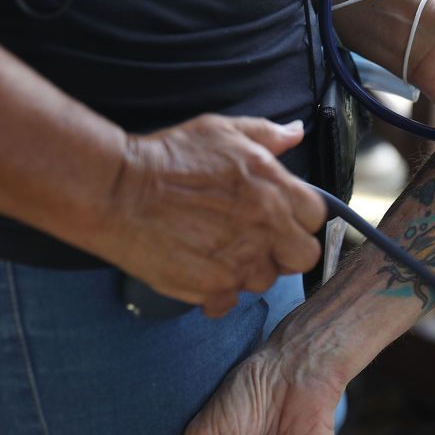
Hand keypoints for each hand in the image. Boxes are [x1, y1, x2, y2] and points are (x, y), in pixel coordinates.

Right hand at [86, 115, 325, 316]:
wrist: (118, 191)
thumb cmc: (168, 157)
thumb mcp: (221, 132)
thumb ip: (265, 134)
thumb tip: (295, 131)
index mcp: (274, 190)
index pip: (316, 217)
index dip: (300, 218)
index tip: (282, 217)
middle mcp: (266, 229)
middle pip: (304, 257)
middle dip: (286, 251)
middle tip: (260, 241)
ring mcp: (241, 262)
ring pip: (266, 281)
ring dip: (249, 271)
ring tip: (220, 251)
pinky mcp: (213, 288)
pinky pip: (230, 302)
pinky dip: (216, 293)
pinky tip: (200, 270)